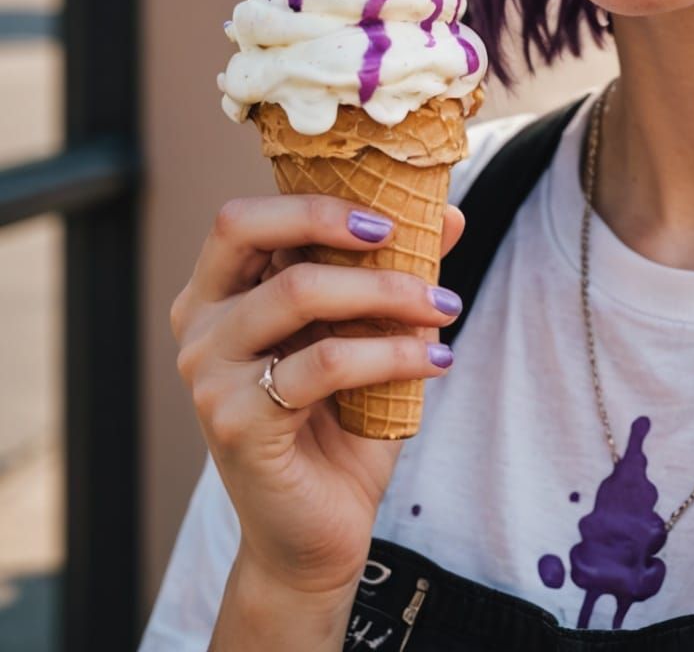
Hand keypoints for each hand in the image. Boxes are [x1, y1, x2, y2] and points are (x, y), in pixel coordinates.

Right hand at [170, 193, 465, 599]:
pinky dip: (391, 353)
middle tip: (405, 239)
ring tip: (443, 307)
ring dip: (385, 291)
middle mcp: (200, 327)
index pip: (244, 218)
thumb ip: (396, 272)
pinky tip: (435, 361)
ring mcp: (209, 375)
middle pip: (247, 232)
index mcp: (218, 295)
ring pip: (299, 292)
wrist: (317, 534)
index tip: (386, 215)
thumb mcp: (369, 333)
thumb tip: (449, 214)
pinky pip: (326, 362)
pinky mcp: (237, 422)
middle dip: (330, 223)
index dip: (312, 202)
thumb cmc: (339, 422)